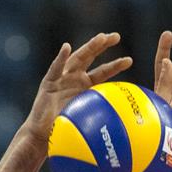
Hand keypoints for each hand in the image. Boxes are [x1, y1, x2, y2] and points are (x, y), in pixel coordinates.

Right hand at [22, 33, 132, 147]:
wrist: (42, 135)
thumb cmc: (64, 130)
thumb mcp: (86, 124)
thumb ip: (101, 120)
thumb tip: (125, 131)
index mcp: (85, 86)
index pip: (103, 72)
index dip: (115, 65)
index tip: (129, 60)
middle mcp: (74, 78)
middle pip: (90, 57)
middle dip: (102, 45)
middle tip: (116, 36)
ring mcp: (61, 78)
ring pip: (77, 58)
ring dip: (88, 47)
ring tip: (99, 38)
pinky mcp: (49, 82)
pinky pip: (55, 69)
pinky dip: (60, 58)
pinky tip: (66, 47)